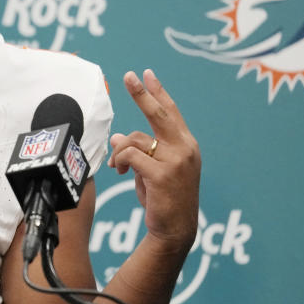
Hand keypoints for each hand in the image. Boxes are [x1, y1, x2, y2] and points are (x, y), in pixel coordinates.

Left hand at [107, 69, 200, 250]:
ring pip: (135, 139)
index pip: (170, 112)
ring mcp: (176, 160)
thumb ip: (142, 151)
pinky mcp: (162, 173)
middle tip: (128, 75)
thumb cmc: (164, 198)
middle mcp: (185, 148)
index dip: (158, 92)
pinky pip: (130, 155)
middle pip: (158, 113)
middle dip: (142, 93)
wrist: (175, 229)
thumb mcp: (153, 170)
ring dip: (120, 152)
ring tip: (118, 167)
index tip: (147, 74)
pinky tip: (121, 172)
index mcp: (186, 145)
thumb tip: (118, 137)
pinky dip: (120, 161)